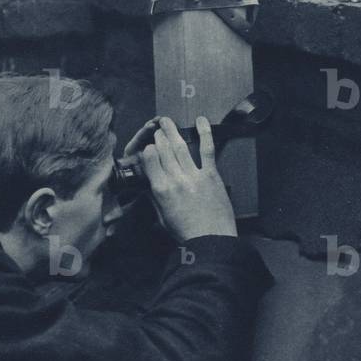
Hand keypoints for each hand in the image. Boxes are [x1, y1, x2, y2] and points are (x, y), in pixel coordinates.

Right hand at [139, 116, 236, 241]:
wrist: (212, 239)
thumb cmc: (186, 232)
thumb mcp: (162, 217)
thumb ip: (155, 198)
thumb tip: (150, 184)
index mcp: (161, 190)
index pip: (149, 160)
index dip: (148, 149)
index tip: (149, 145)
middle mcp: (175, 179)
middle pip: (163, 150)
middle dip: (159, 136)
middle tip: (157, 128)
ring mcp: (194, 175)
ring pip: (180, 147)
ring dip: (172, 131)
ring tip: (167, 121)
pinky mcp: (211, 175)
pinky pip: (207, 150)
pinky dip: (205, 133)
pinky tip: (200, 120)